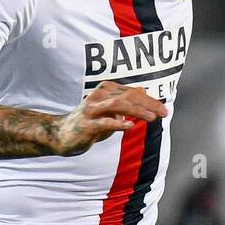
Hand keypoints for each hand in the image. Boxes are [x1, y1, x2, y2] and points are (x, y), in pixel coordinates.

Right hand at [51, 81, 166, 155]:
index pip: (132, 92)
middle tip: (163, 113)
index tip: (163, 110)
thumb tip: (143, 91)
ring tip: (151, 118)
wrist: (61, 134)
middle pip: (128, 96)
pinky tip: (131, 126)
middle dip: (148, 104)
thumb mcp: (108, 110)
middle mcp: (99, 96)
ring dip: (137, 111)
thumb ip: (124, 101)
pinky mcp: (87, 124)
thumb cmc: (89, 122)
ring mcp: (92, 110)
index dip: (150, 101)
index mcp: (106, 90)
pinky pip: (105, 122)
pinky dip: (119, 123)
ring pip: (118, 105)